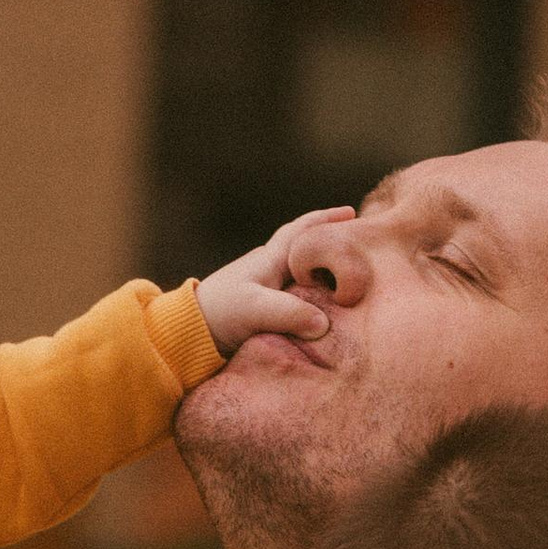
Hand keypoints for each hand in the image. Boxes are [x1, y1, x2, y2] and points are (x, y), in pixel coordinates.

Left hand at [195, 204, 350, 356]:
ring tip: (349, 282)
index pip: (302, 231)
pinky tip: (323, 311)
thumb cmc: (220, 314)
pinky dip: (313, 301)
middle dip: (331, 248)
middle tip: (359, 249)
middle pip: (307, 252)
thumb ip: (290, 314)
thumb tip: (324, 324)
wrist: (188, 335)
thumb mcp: (255, 309)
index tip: (351, 213)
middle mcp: (270, 271)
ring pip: (303, 278)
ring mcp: (266, 292)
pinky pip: (297, 301)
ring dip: (324, 277)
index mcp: (270, 259)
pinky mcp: (263, 315)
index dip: (326, 220)